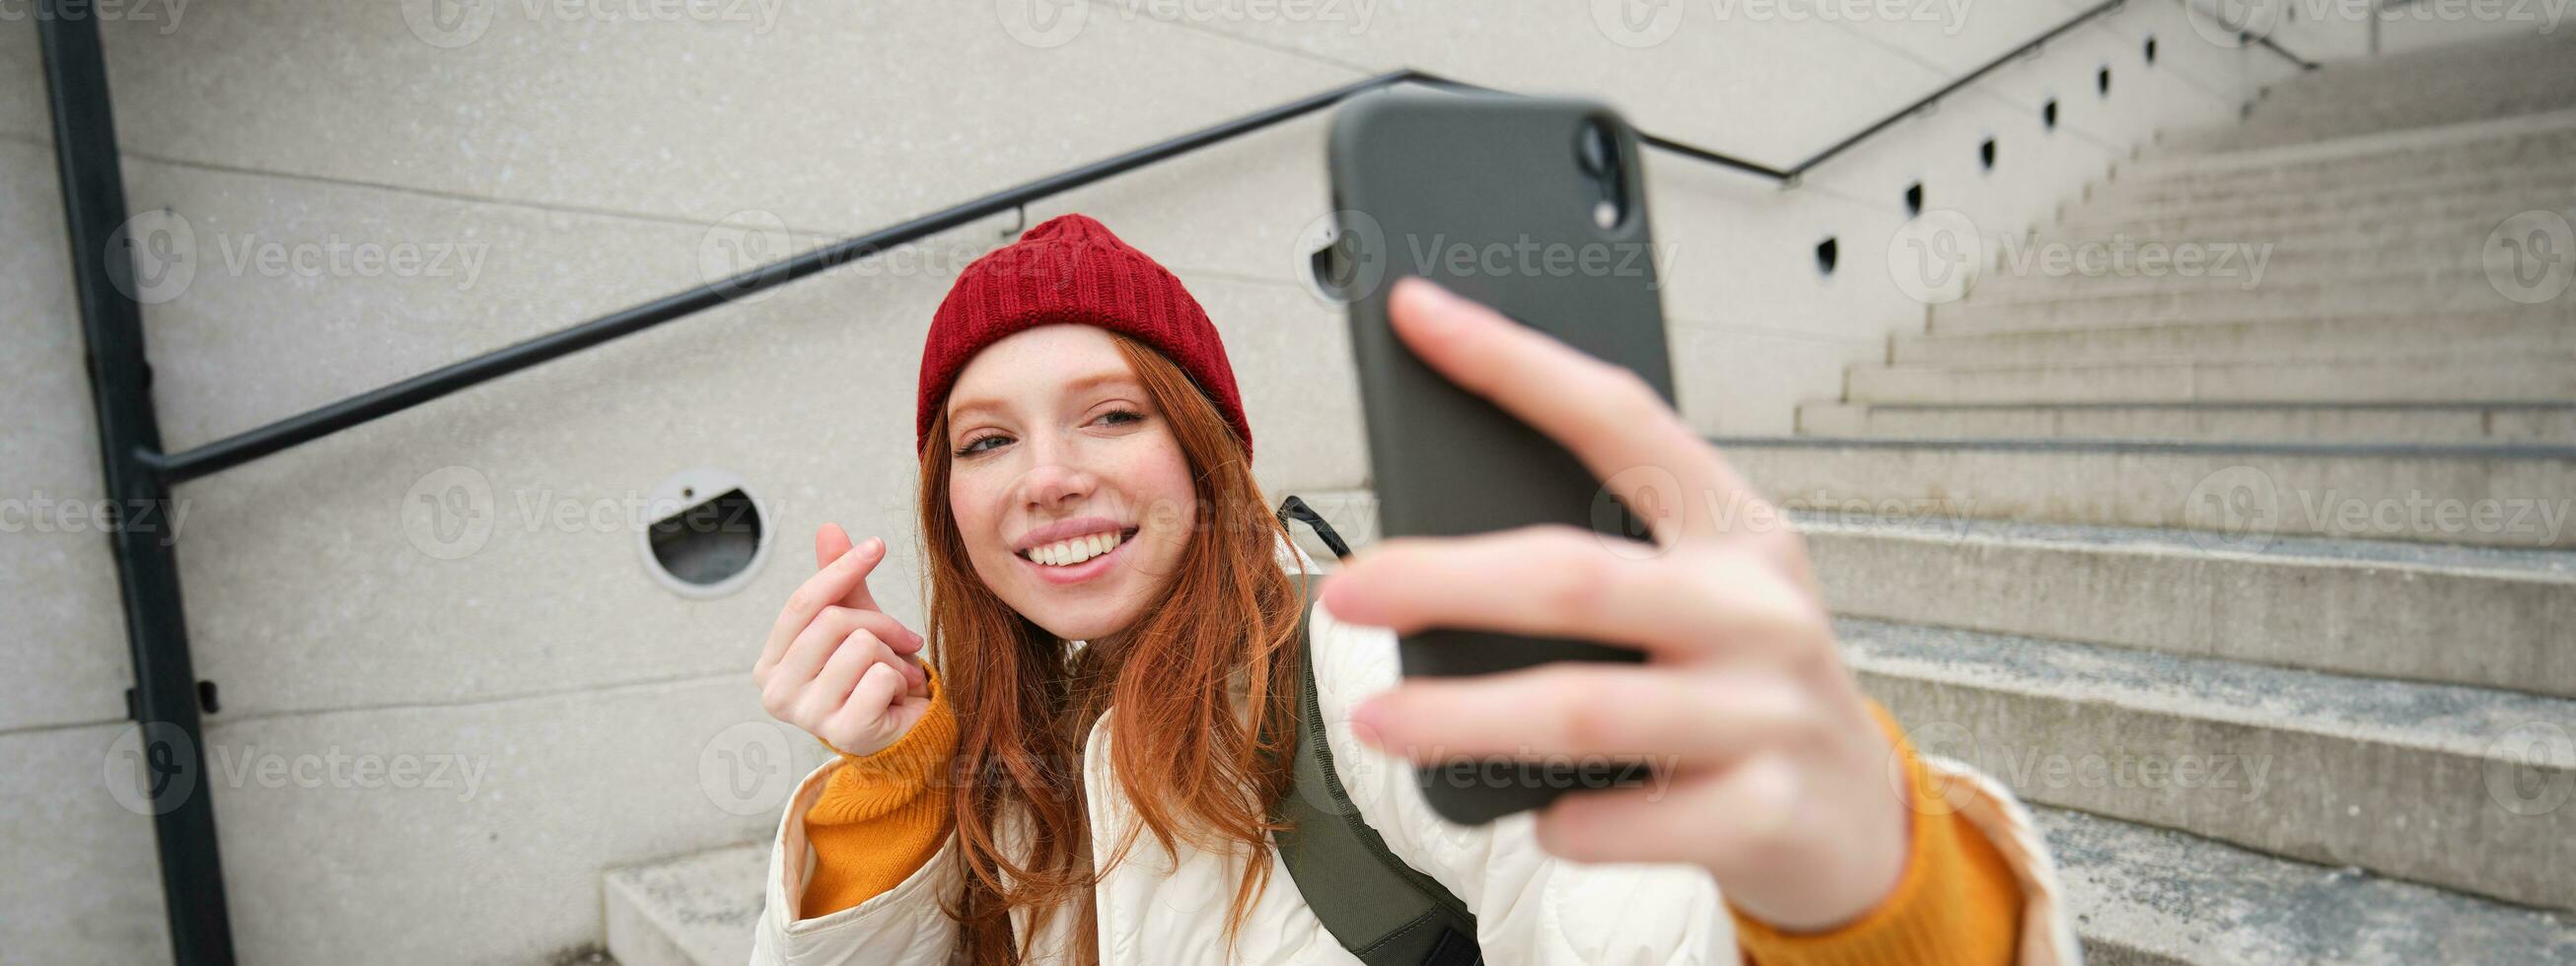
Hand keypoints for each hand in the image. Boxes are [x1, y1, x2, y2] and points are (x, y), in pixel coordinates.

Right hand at [753, 524, 935, 757]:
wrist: (902, 734)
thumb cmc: (870, 676)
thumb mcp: (853, 622)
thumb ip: (838, 580)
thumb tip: (829, 527)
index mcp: (768, 665)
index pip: (802, 604)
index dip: (841, 569)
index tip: (877, 545)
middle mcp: (777, 694)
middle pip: (834, 621)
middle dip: (880, 624)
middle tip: (901, 642)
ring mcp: (807, 717)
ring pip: (862, 646)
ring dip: (893, 656)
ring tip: (894, 675)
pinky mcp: (844, 733)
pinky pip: (882, 677)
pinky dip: (901, 681)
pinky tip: (897, 698)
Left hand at [1329, 277, 1910, 931]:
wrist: (1861, 821)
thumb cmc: (1748, 687)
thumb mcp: (1710, 594)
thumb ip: (1611, 555)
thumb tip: (1442, 535)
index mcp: (1735, 526)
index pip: (1617, 417)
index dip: (1512, 362)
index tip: (1418, 315)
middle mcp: (1758, 607)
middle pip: (1575, 576)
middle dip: (1444, 579)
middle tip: (1350, 591)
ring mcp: (1766, 711)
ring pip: (1584, 708)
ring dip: (1465, 717)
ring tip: (1378, 720)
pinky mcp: (1764, 813)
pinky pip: (1626, 820)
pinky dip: (1565, 821)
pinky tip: (1536, 815)